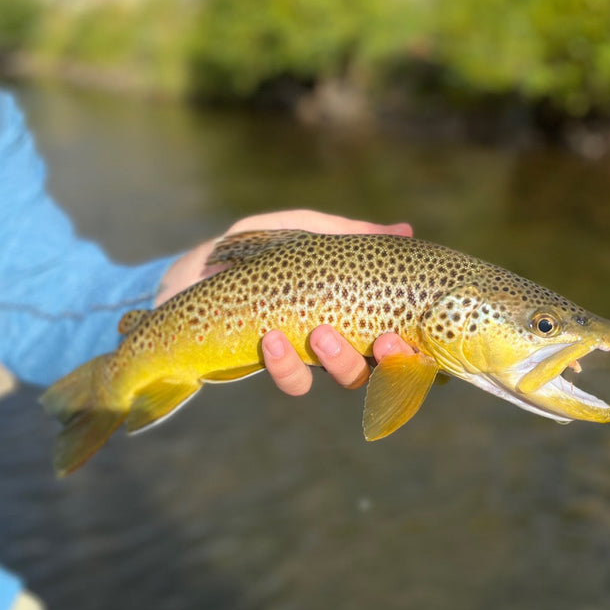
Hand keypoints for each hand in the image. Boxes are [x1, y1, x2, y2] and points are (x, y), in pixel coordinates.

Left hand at [155, 209, 414, 394]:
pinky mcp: (274, 368)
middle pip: (382, 362)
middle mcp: (339, 334)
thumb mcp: (303, 230)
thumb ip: (350, 233)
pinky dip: (287, 365)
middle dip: (388, 361)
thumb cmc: (258, 248)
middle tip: (384, 342)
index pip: (395, 331)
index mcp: (353, 304)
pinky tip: (271, 339)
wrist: (198, 270)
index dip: (411, 344)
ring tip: (320, 333)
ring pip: (343, 377)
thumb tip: (405, 232)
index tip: (409, 333)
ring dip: (341, 361)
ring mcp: (309, 355)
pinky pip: (293, 379)